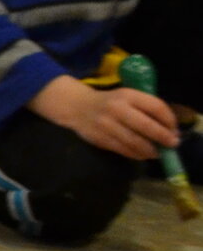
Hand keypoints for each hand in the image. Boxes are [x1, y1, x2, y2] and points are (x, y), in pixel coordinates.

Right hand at [30, 76, 183, 161]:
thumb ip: (145, 108)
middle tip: (172, 144)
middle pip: (147, 126)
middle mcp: (117, 108)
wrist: (76, 106)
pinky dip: (135, 154)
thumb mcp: (127, 97)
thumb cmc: (109, 102)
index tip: (174, 129)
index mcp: (127, 95)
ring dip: (150, 150)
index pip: (156, 107)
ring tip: (157, 153)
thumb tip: (169, 129)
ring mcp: (107, 124)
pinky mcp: (100, 138)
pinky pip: (122, 149)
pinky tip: (142, 155)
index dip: (169, 120)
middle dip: (163, 137)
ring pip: (135, 141)